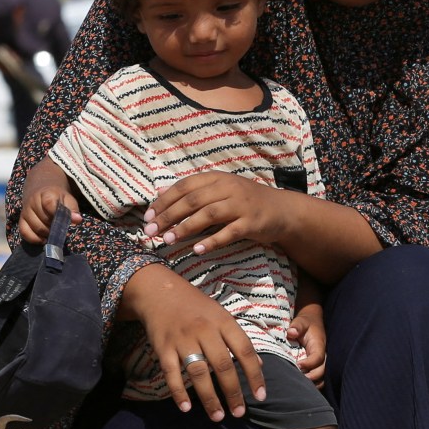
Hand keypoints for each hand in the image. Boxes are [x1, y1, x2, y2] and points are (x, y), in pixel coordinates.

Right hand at [19, 179, 78, 244]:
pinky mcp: (21, 221)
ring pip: (35, 228)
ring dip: (46, 233)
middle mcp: (32, 202)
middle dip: (54, 226)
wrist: (41, 193)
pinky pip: (24, 233)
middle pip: (44, 219)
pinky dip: (35, 239)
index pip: (49, 204)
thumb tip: (77, 220)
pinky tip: (43, 239)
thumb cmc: (57, 199)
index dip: (56, 214)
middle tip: (61, 227)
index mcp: (45, 194)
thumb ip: (72, 209)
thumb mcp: (68, 200)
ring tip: (53, 232)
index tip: (64, 221)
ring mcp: (25, 211)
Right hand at [118, 265, 267, 419]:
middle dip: (233, 392)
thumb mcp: (222, 315)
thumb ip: (239, 339)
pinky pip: (171, 373)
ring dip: (209, 397)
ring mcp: (183, 339)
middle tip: (239, 413)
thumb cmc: (196, 306)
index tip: (260, 396)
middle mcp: (204, 330)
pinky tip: (186, 408)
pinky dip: (178, 392)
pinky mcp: (163, 347)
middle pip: (223, 365)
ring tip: (217, 417)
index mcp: (223, 322)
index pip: (245, 350)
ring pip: (198, 372)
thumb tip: (259, 366)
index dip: (254, 375)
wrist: (158, 291)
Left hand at [145, 171, 288, 254]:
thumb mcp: (220, 190)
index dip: (164, 201)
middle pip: (192, 200)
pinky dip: (212, 241)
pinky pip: (229, 233)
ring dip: (185, 228)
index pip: (184, 187)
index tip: (147, 217)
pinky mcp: (252, 223)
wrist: (282, 210)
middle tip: (151, 232)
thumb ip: (194, 191)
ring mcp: (241, 205)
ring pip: (208, 214)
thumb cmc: (245, 201)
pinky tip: (197, 250)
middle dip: (168, 216)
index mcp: (217, 179)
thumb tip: (160, 193)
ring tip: (168, 240)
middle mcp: (228, 188)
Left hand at [290, 306, 326, 386]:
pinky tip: (301, 386)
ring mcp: (321, 362)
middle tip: (298, 380)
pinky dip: (312, 384)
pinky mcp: (317, 366)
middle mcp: (323, 355)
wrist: (312, 323)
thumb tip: (291, 332)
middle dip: (312, 377)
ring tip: (300, 386)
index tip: (298, 365)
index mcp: (319, 345)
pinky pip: (318, 378)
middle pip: (322, 370)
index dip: (309, 363)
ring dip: (313, 383)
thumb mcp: (301, 321)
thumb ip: (297, 326)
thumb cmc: (306, 323)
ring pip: (322, 377)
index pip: (318, 357)